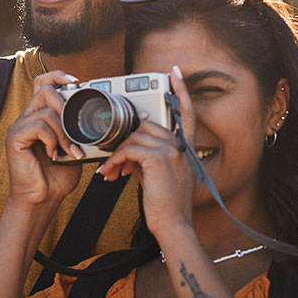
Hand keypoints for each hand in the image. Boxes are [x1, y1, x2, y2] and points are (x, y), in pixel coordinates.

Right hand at [5, 70, 85, 208]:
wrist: (42, 199)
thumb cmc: (56, 177)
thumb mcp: (73, 149)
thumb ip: (78, 132)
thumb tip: (96, 120)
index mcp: (39, 117)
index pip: (42, 83)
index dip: (58, 76)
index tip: (76, 81)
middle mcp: (26, 118)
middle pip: (45, 90)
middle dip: (66, 107)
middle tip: (76, 132)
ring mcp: (18, 127)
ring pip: (47, 110)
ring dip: (65, 133)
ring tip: (69, 152)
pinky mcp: (14, 138)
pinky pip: (39, 126)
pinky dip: (52, 140)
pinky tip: (53, 155)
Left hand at [96, 66, 198, 235]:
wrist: (173, 225)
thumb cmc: (165, 205)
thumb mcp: (160, 175)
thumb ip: (149, 157)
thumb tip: (128, 151)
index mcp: (185, 148)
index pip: (187, 112)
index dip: (181, 91)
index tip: (175, 72)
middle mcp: (180, 145)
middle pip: (146, 125)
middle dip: (125, 141)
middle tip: (113, 162)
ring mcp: (171, 151)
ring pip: (134, 137)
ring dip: (116, 155)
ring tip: (110, 172)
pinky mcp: (158, 159)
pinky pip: (128, 149)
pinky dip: (115, 161)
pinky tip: (111, 174)